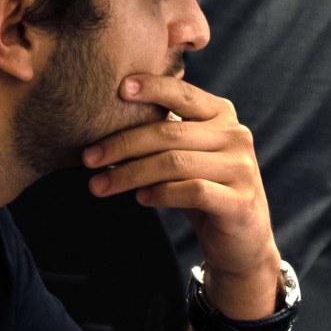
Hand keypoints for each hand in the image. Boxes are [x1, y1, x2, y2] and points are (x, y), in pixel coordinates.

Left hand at [84, 74, 281, 317]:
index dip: (152, 88)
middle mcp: (236, 136)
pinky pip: (192, 191)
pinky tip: (140, 198)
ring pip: (175, 163)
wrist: (242, 242)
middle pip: (169, 133)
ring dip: (131, 174)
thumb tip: (105, 121)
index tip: (118, 89)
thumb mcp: (187, 156)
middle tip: (88, 157)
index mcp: (222, 115)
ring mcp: (241, 168)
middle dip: (123, 144)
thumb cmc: (204, 190)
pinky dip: (160, 193)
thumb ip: (163, 135)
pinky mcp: (239, 202)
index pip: (183, 94)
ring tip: (100, 185)